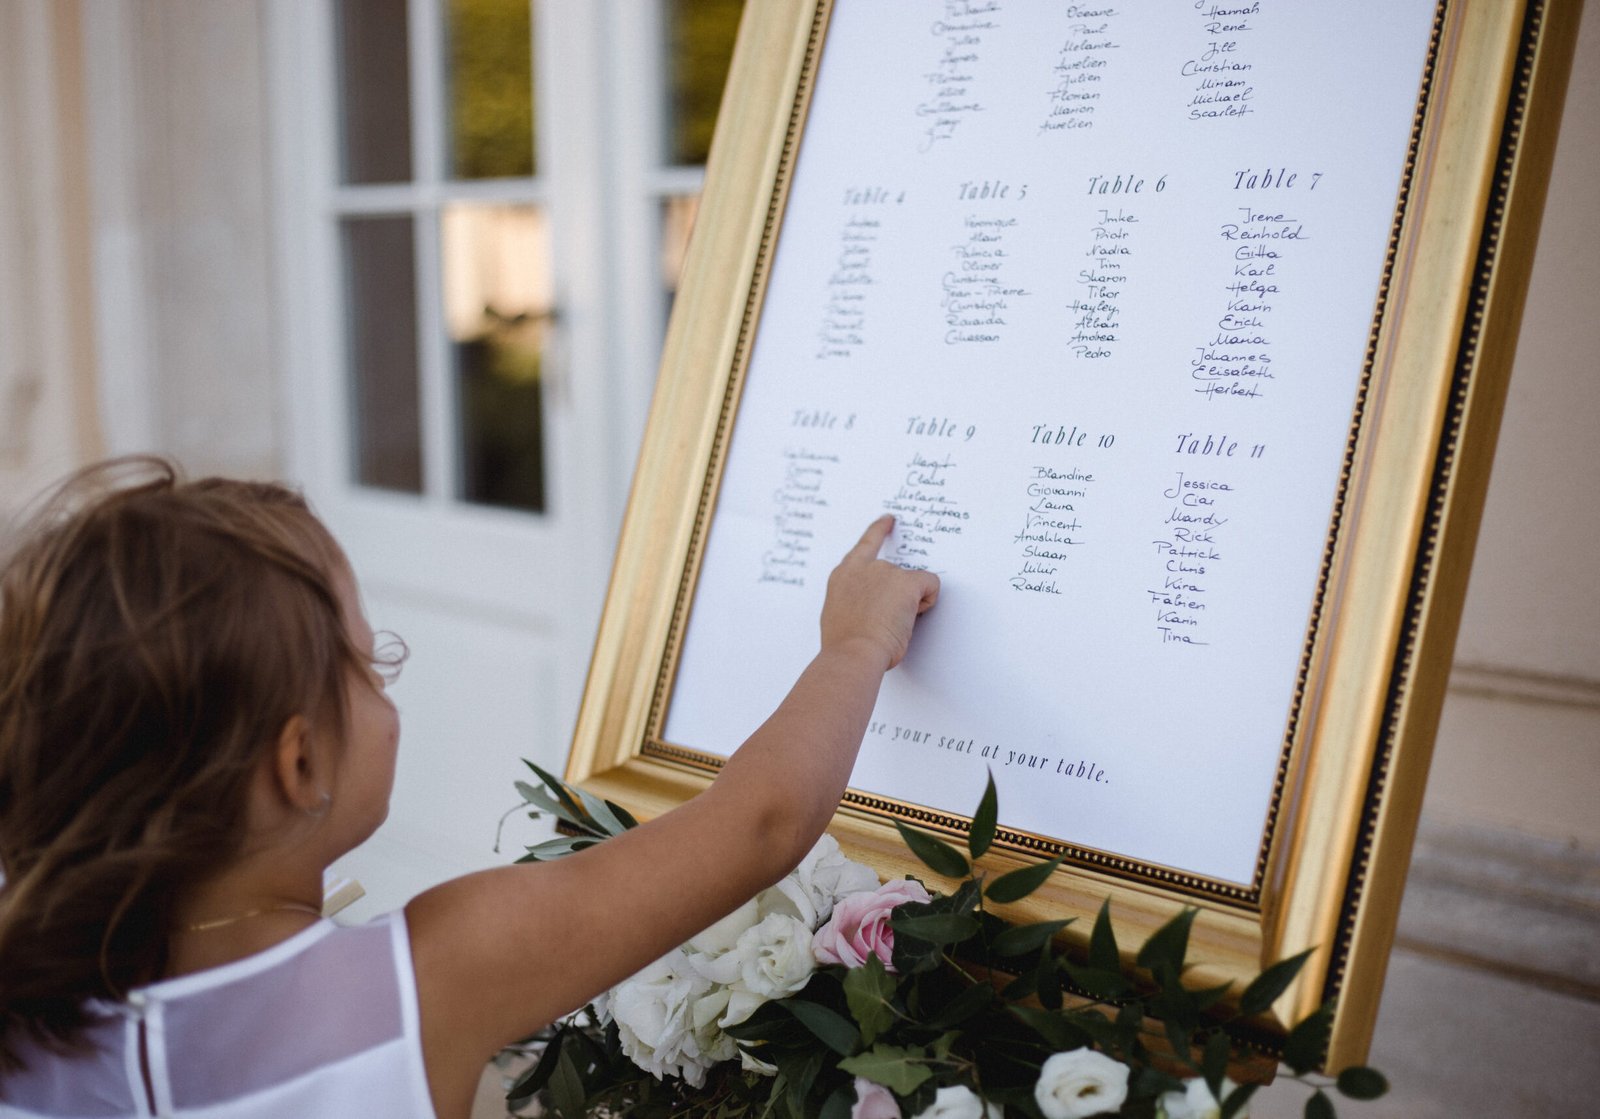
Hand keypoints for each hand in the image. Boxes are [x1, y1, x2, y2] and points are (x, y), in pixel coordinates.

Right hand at [820, 515, 939, 670]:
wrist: (853, 653)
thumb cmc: (845, 645)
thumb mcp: (839, 616)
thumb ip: (852, 602)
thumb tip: (865, 609)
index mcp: (843, 576)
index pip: (864, 546)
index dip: (878, 531)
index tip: (888, 520)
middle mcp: (864, 568)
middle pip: (894, 574)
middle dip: (897, 595)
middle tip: (886, 622)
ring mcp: (886, 572)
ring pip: (911, 584)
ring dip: (909, 602)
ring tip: (892, 625)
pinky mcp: (906, 582)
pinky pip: (930, 584)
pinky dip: (928, 600)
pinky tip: (914, 616)